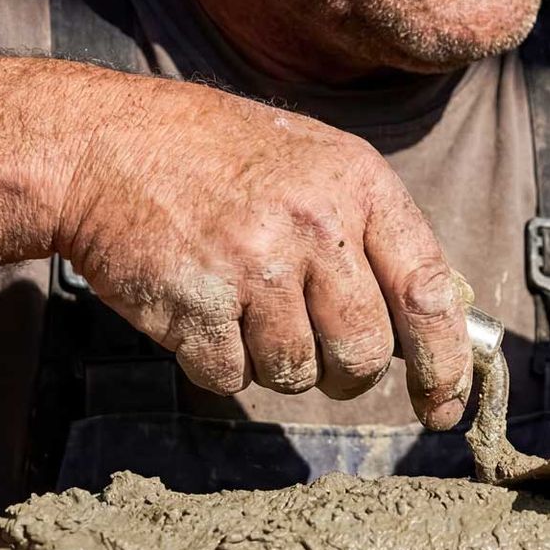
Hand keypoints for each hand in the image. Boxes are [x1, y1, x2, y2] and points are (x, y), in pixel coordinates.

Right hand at [53, 75, 471, 427]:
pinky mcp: (194, 308)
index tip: (443, 402)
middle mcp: (314, 225)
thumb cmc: (220, 157)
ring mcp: (252, 268)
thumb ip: (378, 234)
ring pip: (298, 374)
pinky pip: (232, 380)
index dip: (444, 360)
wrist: (105, 146)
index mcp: (359, 185)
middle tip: (325, 356)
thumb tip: (443, 312)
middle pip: (365, 352)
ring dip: (278, 364)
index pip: (428, 292)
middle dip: (349, 373)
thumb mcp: (320, 164)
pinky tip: (206, 310)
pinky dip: (221, 363)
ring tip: (248, 308)